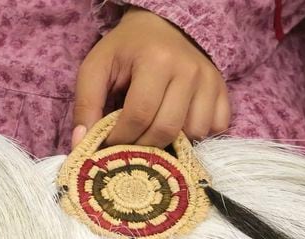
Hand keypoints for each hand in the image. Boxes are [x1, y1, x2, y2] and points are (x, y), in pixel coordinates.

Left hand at [73, 8, 229, 147]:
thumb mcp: (96, 67)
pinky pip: (216, 128)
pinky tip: (178, 125)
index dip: (120, 138)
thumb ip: (85, 104)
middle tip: (129, 144)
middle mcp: (189, 70)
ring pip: (194, 133)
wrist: (164, 25)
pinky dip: (196, 136)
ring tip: (153, 132)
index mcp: (156, 61)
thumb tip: (81, 144)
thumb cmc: (126, 49)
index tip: (108, 144)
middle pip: (166, 130)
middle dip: (143, 147)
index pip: (138, 116)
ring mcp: (210, 81)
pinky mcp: (223, 90)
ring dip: (171, 142)